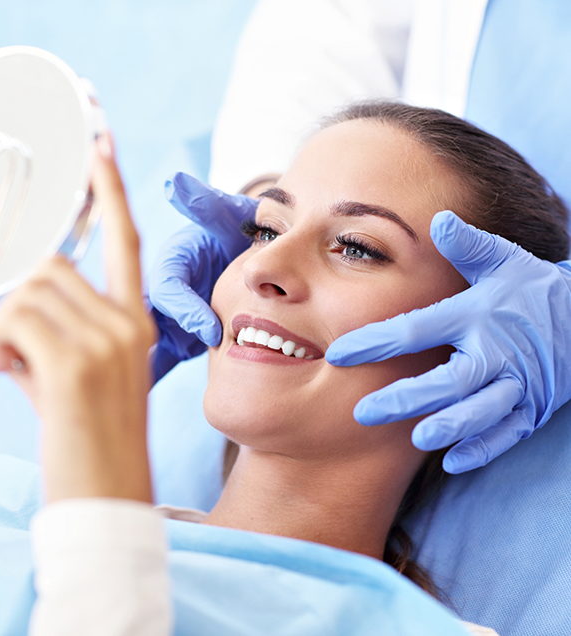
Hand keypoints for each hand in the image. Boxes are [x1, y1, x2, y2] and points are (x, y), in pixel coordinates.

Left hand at [0, 133, 155, 503]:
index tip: (98, 137)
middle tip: (10, 348)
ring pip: (26, 290)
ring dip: (3, 326)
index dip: (109, 186)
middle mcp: (127, 322)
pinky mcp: (75, 363)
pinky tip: (7, 374)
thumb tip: (5, 317)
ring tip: (12, 369)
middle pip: (50, 265)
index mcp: (134, 322)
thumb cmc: (90, 440)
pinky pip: (12, 319)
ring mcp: (106, 340)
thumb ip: (53, 334)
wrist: (108, 499)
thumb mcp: (83, 379)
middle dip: (18, 296)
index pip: (124, 238)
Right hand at [147, 173, 255, 380]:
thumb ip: (207, 205)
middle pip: (146, 318)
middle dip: (150, 346)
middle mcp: (162, 291)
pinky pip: (157, 359)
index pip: (168, 286)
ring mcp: (165, 317)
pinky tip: (138, 404)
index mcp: (171, 263)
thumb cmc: (234, 235)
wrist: (244, 258)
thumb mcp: (225, 219)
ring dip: (143, 366)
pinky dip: (148, 378)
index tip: (210, 330)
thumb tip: (177, 185)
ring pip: (143, 343)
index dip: (185, 308)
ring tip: (135, 396)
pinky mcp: (173, 339)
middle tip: (161, 373)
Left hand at [326, 211, 570, 473]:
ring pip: (482, 410)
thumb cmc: (532, 288)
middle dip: (408, 397)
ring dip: (452, 426)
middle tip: (364, 412)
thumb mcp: (503, 261)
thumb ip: (468, 246)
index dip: (377, 341)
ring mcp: (518, 383)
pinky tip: (452, 462)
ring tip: (418, 439)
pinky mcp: (533, 407)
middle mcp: (496, 351)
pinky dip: (484, 447)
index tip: (338, 354)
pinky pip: (509, 432)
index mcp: (476, 315)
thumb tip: (439, 219)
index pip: (418, 328)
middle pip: (450, 379)